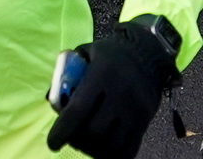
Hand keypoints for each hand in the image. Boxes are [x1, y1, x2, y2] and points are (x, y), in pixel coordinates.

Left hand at [45, 18, 179, 158]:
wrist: (149, 53)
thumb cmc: (111, 54)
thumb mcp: (87, 53)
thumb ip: (69, 73)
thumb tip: (53, 99)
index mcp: (103, 73)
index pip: (79, 108)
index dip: (63, 130)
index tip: (53, 143)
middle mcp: (121, 92)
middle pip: (94, 132)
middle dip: (78, 140)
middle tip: (71, 137)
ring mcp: (136, 109)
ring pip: (111, 145)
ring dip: (94, 149)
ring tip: (86, 142)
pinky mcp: (146, 121)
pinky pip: (129, 149)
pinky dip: (113, 154)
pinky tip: (103, 147)